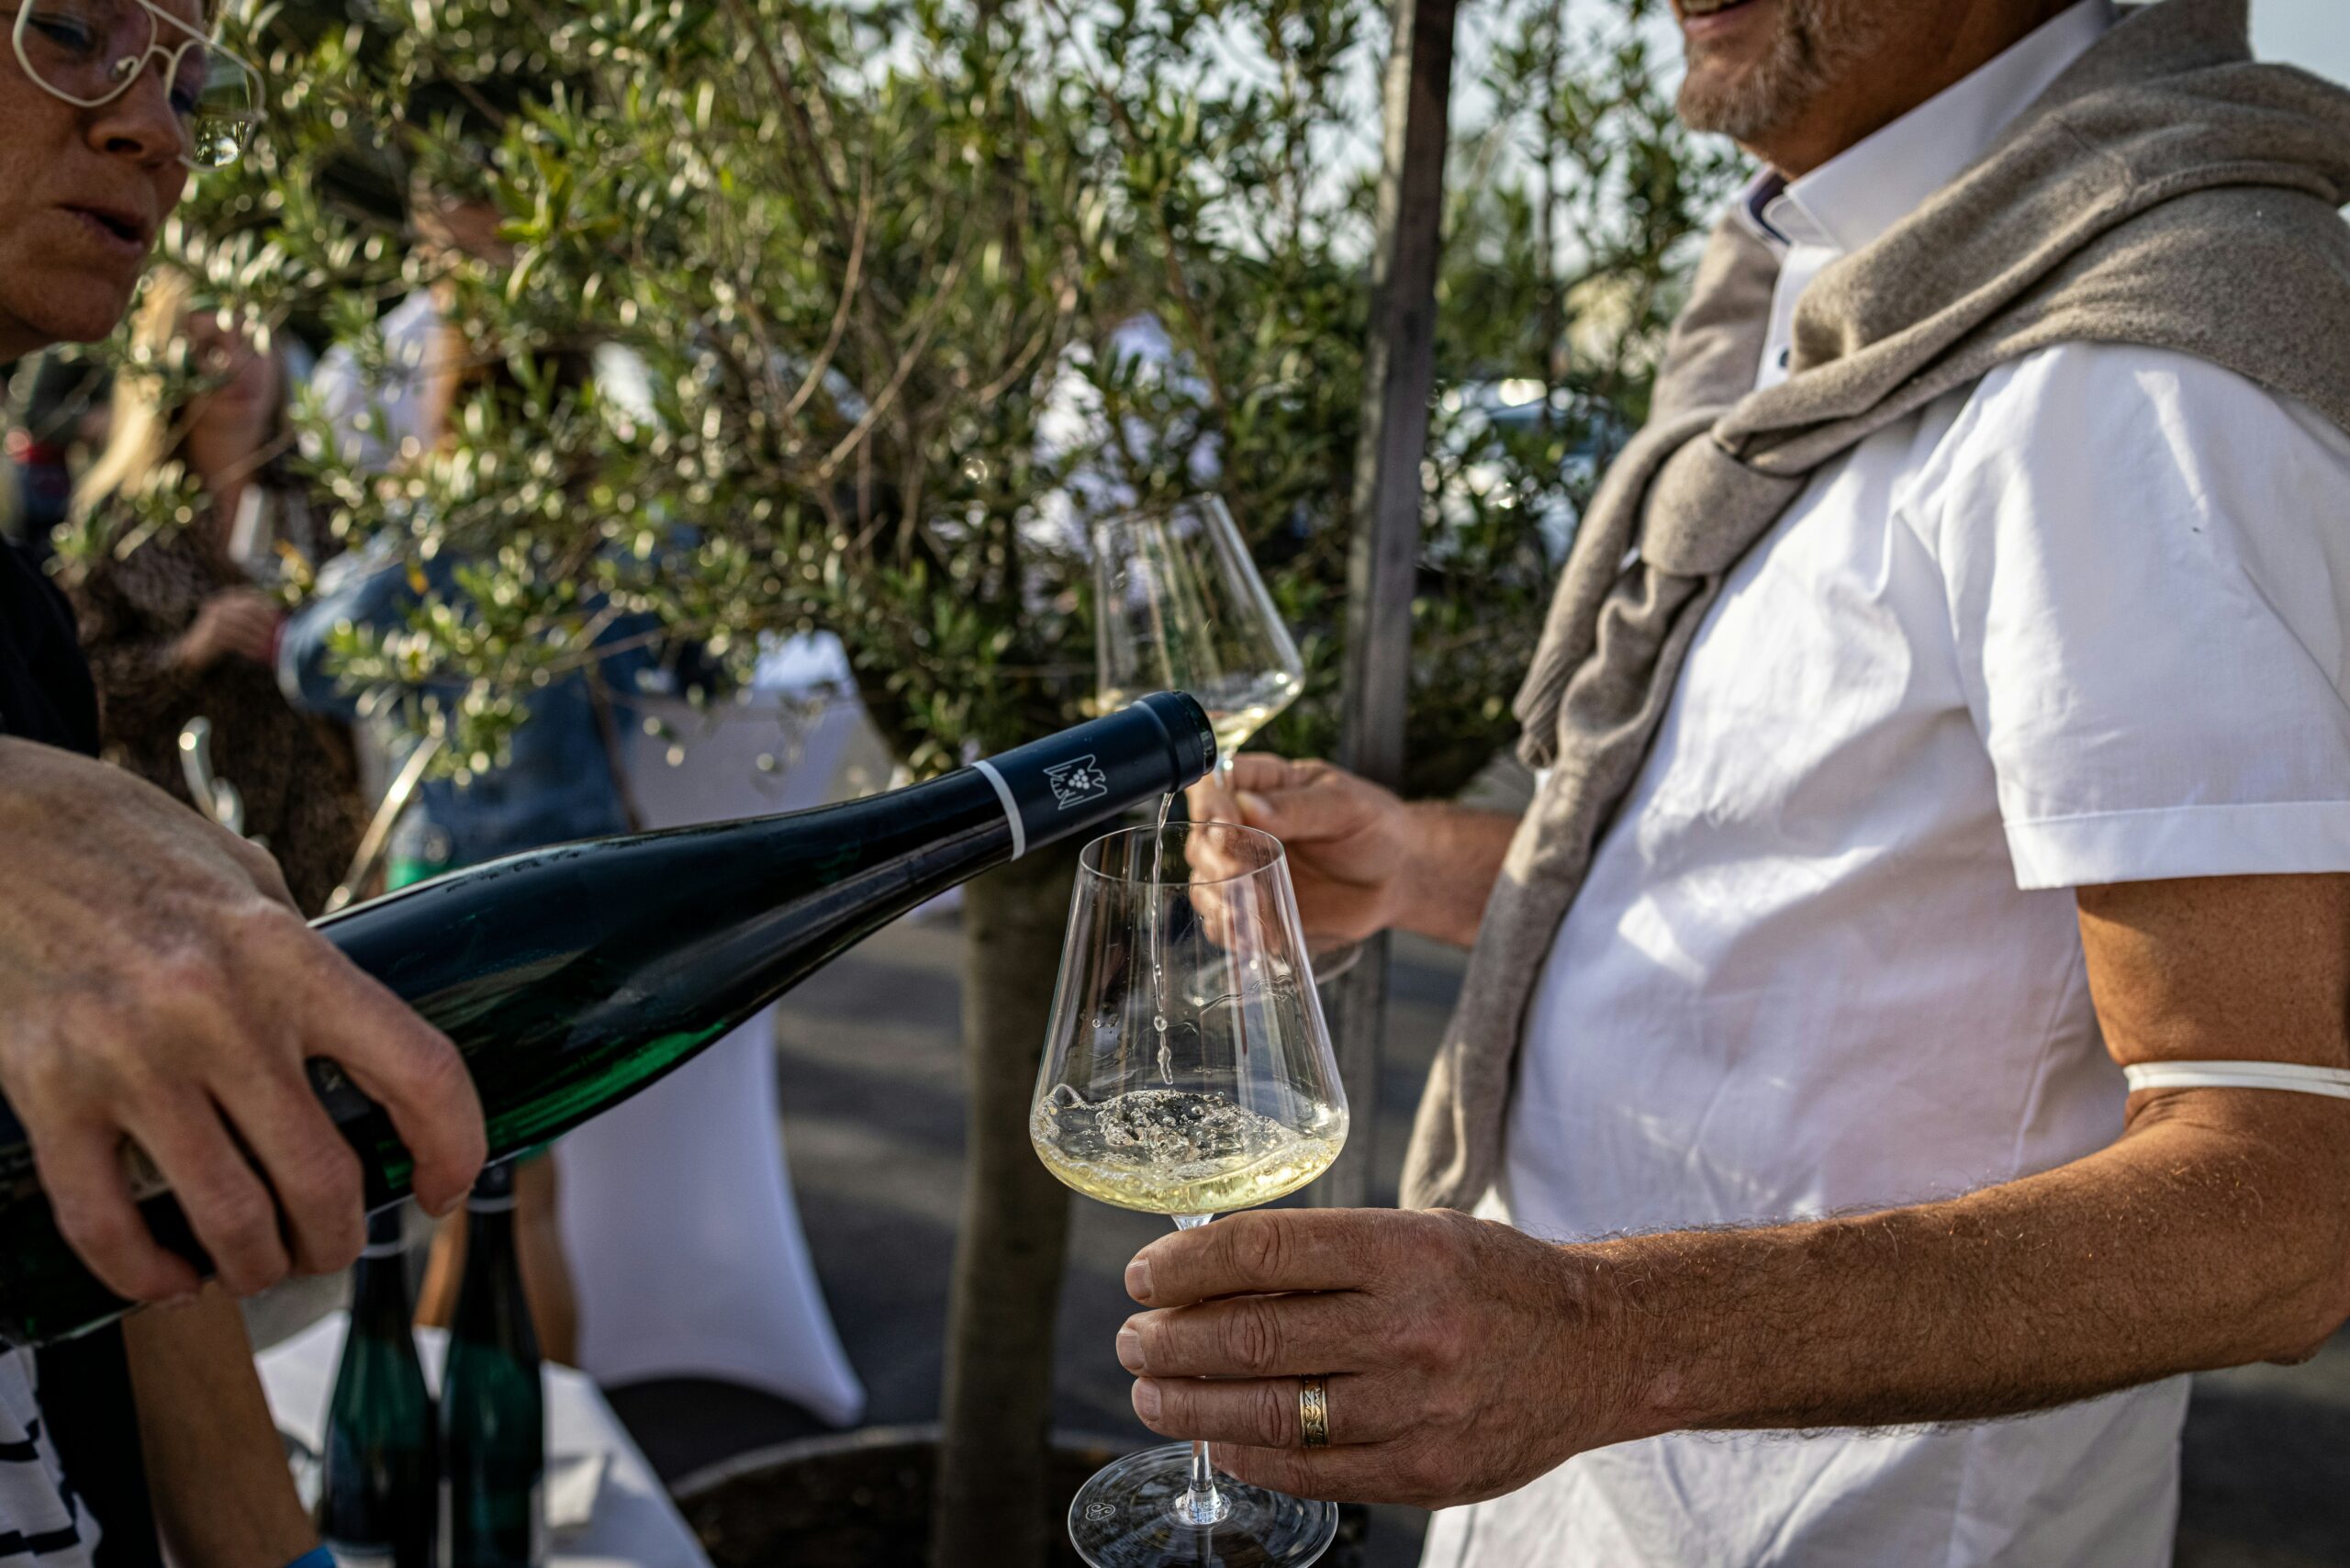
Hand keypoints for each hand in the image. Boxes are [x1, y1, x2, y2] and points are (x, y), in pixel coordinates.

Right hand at [0, 740, 484, 1300]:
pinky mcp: (46, 1092)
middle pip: (322, 1176)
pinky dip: (145, 1273)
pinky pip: (105, 1222)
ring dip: (255, 1265)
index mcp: (289, 954)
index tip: (447, 1188)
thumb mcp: (248, 880)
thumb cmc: (134, 848)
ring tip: (258, 1265)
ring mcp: (130, 1058)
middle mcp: (220, 1011)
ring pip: (228, 1217)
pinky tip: (169, 1277)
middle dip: (339, 1236)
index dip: (456, 1148)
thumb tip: (357, 1048)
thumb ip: (307, 961)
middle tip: (333, 1245)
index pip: (419, 1071)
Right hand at [173, 588, 279, 669]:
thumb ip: (251, 618)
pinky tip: (258, 654)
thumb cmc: (221, 638)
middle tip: (277, 632)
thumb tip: (279, 619)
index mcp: (226, 599)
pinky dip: (249, 647)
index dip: (265, 602)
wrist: (194, 650)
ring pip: (244, 625)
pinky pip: (236, 640)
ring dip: (260, 636)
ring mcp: (215, 619)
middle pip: (249, 609)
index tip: (278, 612)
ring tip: (271, 645)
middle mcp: (220, 606)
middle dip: (266, 620)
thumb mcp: (235, 623)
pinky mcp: (213, 634)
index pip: (249, 594)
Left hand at [1115, 1207, 1639, 1507]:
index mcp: (1406, 1250)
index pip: (1266, 1250)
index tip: (1143, 1275)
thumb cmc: (1490, 1281)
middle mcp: (1412, 1328)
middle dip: (1171, 1341)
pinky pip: (1310, 1470)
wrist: (1598, 1348)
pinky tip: (1217, 1440)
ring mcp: (1419, 1408)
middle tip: (1133, 1339)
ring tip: (1151, 1393)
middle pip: (1254, 1335)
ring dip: (1190, 1405)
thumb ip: (1323, 1257)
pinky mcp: (1425, 1473)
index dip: (1187, 1264)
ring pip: (1269, 1411)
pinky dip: (1248, 1455)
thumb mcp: (1416, 1236)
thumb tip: (1207, 1275)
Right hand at [1187, 756, 1413, 946]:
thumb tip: (1250, 806)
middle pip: (1202, 840)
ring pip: (1206, 884)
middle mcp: (1244, 827)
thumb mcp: (1346, 807)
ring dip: (1219, 901)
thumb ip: (1299, 808)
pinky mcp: (1255, 908)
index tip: (1226, 827)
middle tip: (1241, 877)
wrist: (1399, 878)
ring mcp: (1246, 870)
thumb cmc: (1376, 828)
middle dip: (1216, 861)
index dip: (1210, 805)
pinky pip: (1226, 922)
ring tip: (1248, 914)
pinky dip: (1232, 931)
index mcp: (1263, 786)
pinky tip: (1254, 937)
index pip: (1214, 785)